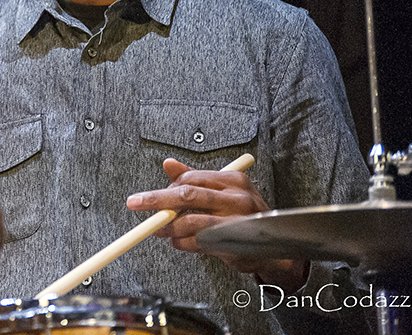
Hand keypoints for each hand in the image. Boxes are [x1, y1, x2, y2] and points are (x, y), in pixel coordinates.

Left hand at [125, 158, 307, 290]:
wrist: (275, 249)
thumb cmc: (243, 217)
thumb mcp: (222, 193)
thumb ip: (195, 179)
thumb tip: (168, 163)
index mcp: (233, 180)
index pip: (190, 178)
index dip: (167, 188)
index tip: (150, 197)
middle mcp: (238, 197)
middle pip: (188, 194)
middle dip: (157, 200)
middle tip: (135, 203)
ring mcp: (237, 221)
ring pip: (191, 220)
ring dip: (169, 226)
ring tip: (160, 230)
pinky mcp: (235, 243)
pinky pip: (198, 241)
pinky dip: (182, 242)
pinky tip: (178, 243)